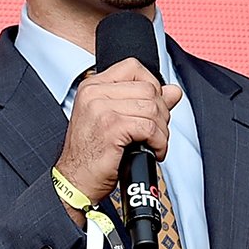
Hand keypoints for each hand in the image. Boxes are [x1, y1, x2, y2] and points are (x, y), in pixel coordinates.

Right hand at [54, 58, 182, 207]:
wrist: (75, 181)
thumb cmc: (92, 155)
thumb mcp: (117, 121)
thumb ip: (144, 101)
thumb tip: (173, 91)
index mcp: (93, 86)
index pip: (134, 68)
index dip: (152, 86)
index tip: (153, 107)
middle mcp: (94, 93)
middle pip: (148, 88)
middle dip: (161, 112)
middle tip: (155, 132)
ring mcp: (101, 109)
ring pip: (152, 108)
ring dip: (161, 130)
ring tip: (154, 144)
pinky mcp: (111, 127)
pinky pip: (149, 127)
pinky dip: (158, 142)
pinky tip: (153, 151)